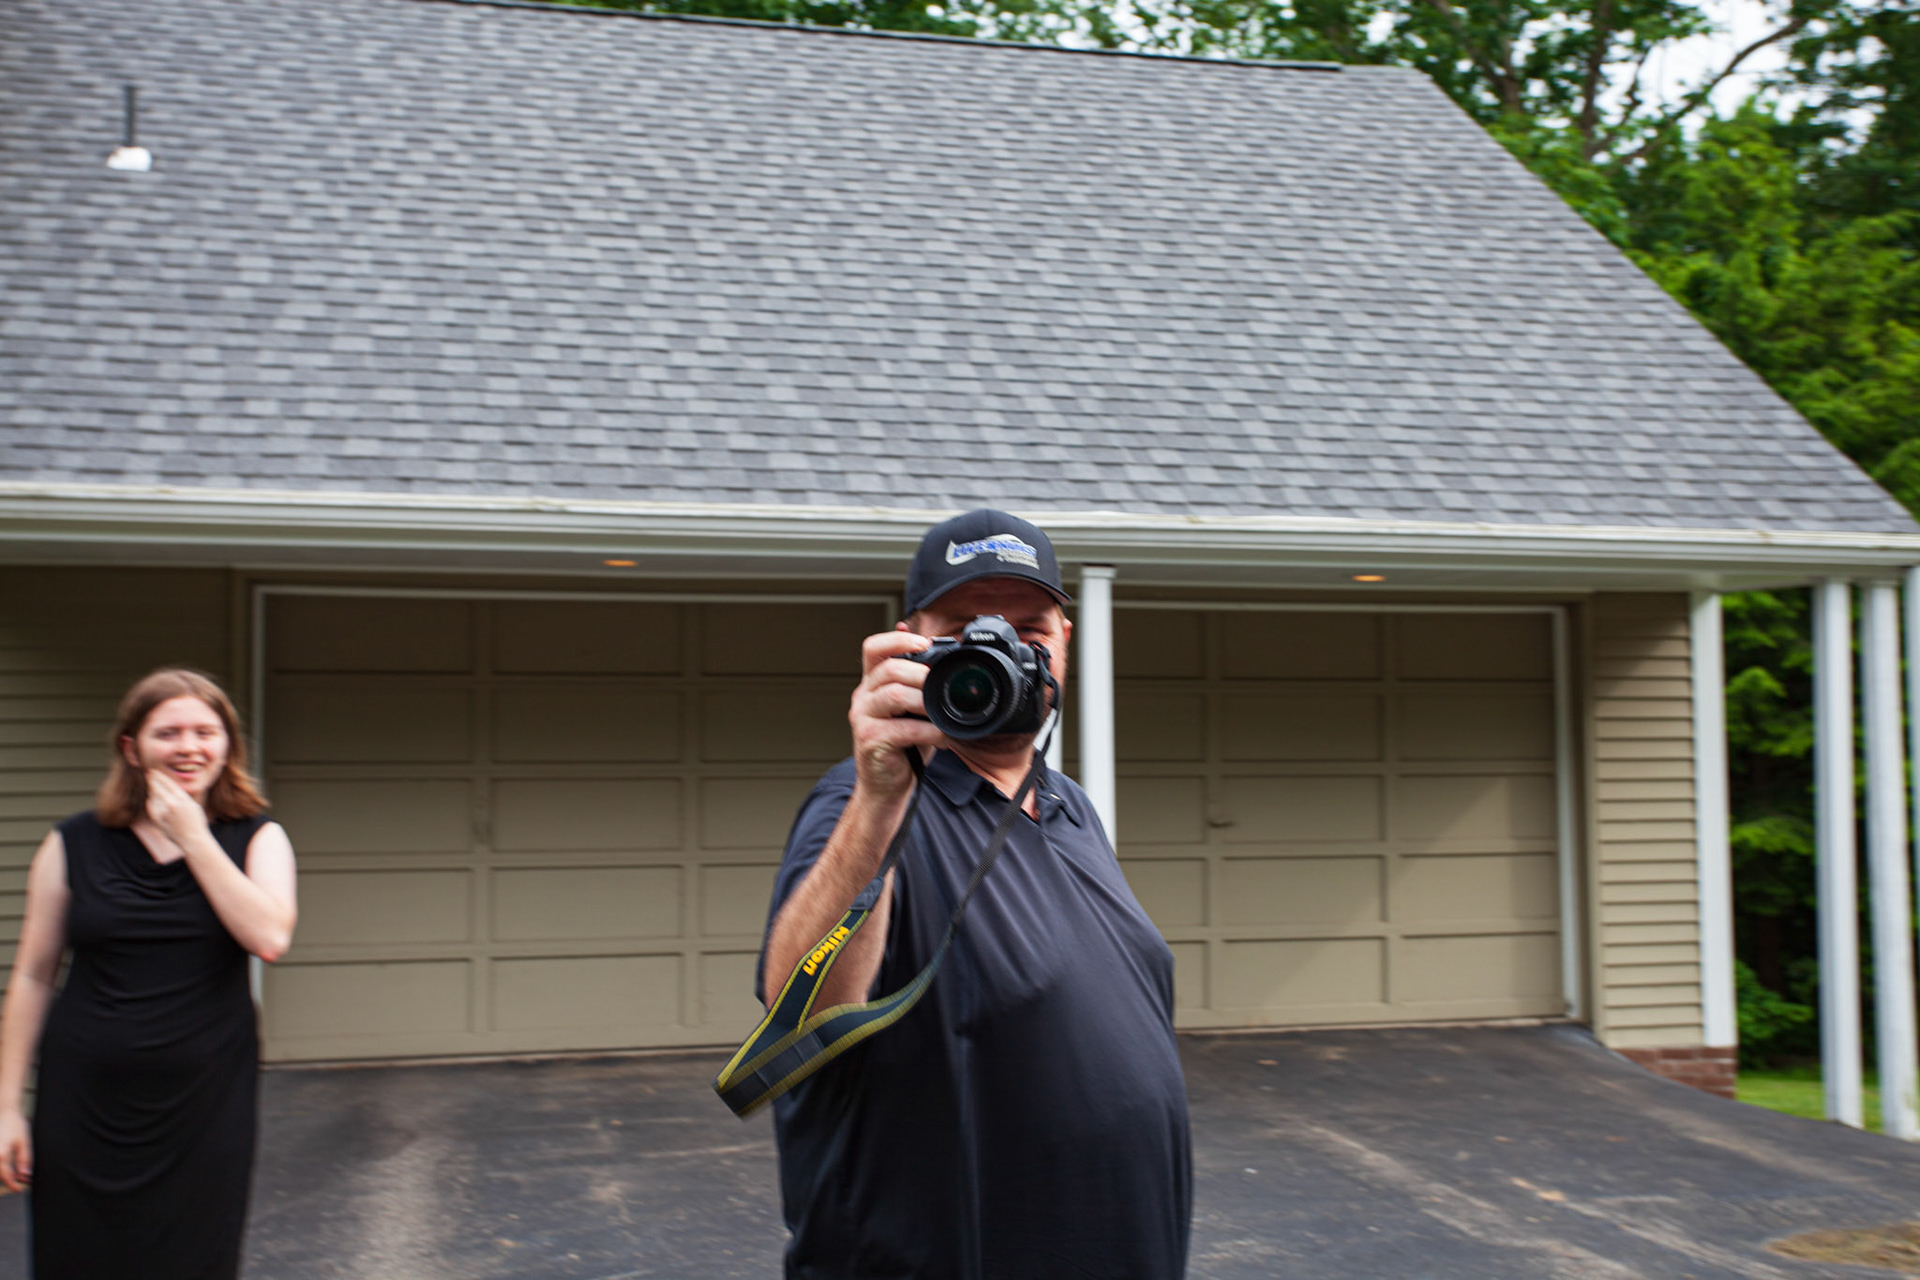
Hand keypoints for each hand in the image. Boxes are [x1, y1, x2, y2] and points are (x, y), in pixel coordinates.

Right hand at [0, 1109, 29, 1191]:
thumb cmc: (15, 1126)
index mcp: (1, 1155)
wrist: (6, 1113)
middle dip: (8, 1181)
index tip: (18, 1190)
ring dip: (3, 1175)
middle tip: (20, 1181)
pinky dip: (0, 1168)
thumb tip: (25, 1175)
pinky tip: (6, 1168)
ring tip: (14, 1175)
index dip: (12, 1185)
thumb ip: (24, 1160)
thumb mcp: (24, 1143)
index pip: (6, 1176)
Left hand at [146, 770, 210, 847]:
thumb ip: (182, 796)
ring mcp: (164, 812)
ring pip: (153, 797)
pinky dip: (150, 802)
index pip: (168, 783)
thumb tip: (171, 788)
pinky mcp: (158, 820)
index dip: (159, 776)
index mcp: (183, 799)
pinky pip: (151, 807)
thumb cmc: (195, 822)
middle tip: (148, 773)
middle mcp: (173, 804)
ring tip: (151, 786)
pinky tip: (150, 799)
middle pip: (157, 787)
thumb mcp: (193, 805)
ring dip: (151, 790)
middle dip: (152, 779)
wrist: (193, 839)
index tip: (154, 771)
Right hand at [849, 626, 943, 800]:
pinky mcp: (870, 739)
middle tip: (941, 686)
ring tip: (943, 713)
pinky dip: (929, 731)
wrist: (885, 786)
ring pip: (894, 694)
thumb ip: (919, 684)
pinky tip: (942, 737)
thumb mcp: (913, 710)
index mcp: (872, 684)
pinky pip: (904, 728)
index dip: (897, 639)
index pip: (873, 648)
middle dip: (921, 674)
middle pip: (888, 669)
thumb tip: (936, 653)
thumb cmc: (902, 747)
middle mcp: (863, 697)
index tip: (923, 642)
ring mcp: (863, 718)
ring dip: (926, 702)